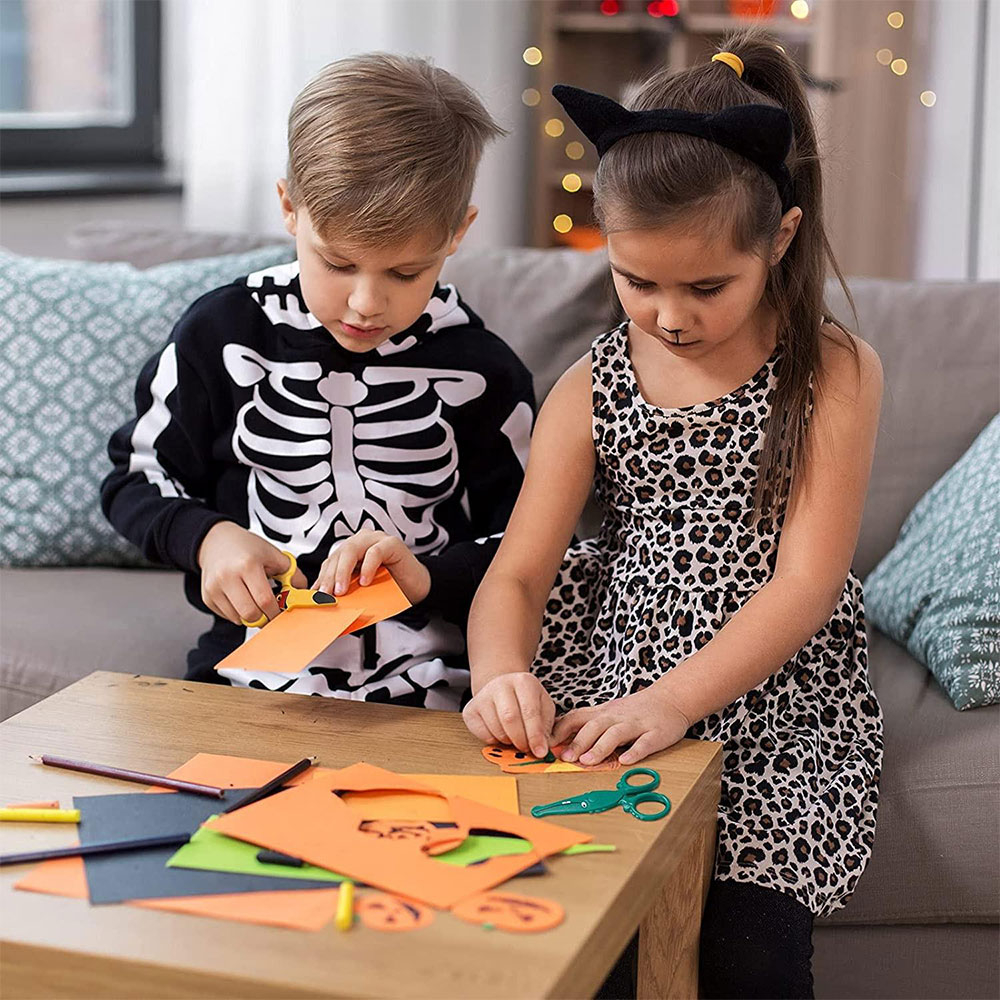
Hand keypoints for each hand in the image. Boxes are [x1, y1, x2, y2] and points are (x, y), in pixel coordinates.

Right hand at [197, 522, 305, 625]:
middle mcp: (227, 577)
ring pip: (238, 618)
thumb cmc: (247, 548)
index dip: (276, 611)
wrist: (217, 541)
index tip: (282, 612)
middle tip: (270, 611)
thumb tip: (305, 595)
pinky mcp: (207, 597)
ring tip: (255, 600)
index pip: (265, 600)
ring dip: (251, 616)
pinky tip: (241, 598)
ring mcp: (214, 588)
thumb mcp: (274, 555)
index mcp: (247, 565)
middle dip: (264, 617)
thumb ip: (293, 574)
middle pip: (250, 614)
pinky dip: (238, 613)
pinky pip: (228, 616)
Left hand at [313, 530, 430, 604]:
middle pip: (338, 555)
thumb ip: (347, 590)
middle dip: (330, 577)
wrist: (416, 586)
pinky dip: (367, 567)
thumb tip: (326, 601)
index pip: (331, 562)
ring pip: (352, 550)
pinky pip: (375, 552)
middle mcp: (361, 541)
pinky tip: (365, 581)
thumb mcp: (362, 590)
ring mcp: (376, 539)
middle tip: (326, 595)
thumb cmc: (390, 586)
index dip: (321, 579)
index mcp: (351, 551)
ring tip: (341, 591)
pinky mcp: (391, 543)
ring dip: (343, 572)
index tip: (316, 597)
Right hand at [463, 673, 554, 758]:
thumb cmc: (527, 702)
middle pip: (510, 718)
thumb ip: (546, 728)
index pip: (530, 711)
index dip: (535, 735)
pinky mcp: (470, 710)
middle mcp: (501, 684)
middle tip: (527, 749)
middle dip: (521, 740)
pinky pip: (483, 734)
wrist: (503, 691)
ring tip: (515, 738)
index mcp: (523, 682)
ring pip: (496, 728)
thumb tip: (542, 749)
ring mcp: (483, 696)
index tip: (540, 752)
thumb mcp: (543, 708)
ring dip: (508, 741)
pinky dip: (495, 741)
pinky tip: (501, 734)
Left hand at [551, 685, 691, 766]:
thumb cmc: (636, 710)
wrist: (671, 698)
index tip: (547, 742)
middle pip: (595, 726)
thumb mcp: (609, 712)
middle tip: (566, 757)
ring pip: (616, 734)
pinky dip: (635, 752)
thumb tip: (560, 739)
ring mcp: (637, 725)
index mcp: (604, 713)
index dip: (562, 729)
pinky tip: (626, 761)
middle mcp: (618, 717)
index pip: (578, 717)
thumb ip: (589, 724)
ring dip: (600, 747)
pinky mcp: (656, 733)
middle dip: (579, 742)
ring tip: (588, 761)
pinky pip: (644, 743)